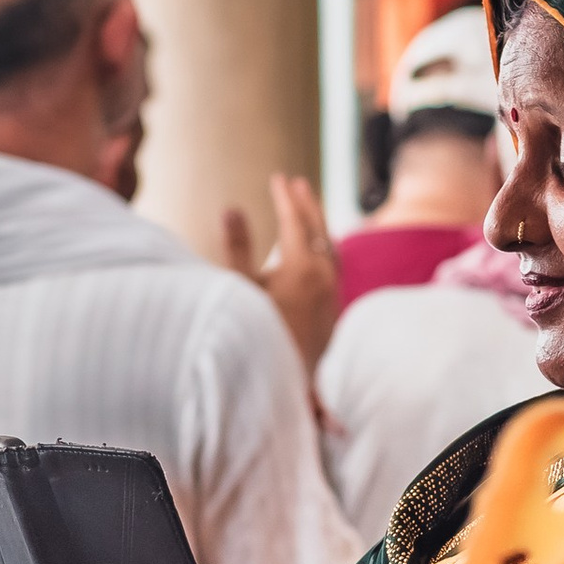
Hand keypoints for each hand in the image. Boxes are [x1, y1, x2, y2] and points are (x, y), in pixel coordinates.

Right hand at [222, 175, 339, 371]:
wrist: (284, 385)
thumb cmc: (257, 335)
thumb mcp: (239, 289)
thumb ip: (236, 248)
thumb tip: (231, 208)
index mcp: (302, 267)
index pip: (294, 221)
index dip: (285, 197)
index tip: (278, 177)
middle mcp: (324, 278)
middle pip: (319, 230)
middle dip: (308, 204)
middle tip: (298, 184)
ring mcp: (331, 296)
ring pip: (329, 249)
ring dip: (318, 226)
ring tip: (310, 212)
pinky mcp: (331, 313)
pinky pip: (333, 269)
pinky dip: (324, 250)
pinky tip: (316, 256)